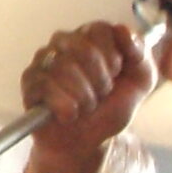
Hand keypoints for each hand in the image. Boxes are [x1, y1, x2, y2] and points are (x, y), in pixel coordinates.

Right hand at [21, 21, 157, 161]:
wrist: (86, 143)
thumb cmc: (108, 109)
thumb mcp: (140, 82)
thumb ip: (141, 53)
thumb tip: (122, 29)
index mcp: (90, 36)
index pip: (100, 29)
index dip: (113, 56)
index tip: (116, 74)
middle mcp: (64, 42)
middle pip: (85, 49)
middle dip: (100, 80)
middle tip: (100, 94)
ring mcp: (44, 60)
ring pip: (66, 68)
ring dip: (85, 98)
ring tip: (85, 107)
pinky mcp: (30, 82)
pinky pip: (47, 87)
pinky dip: (66, 107)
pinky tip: (69, 115)